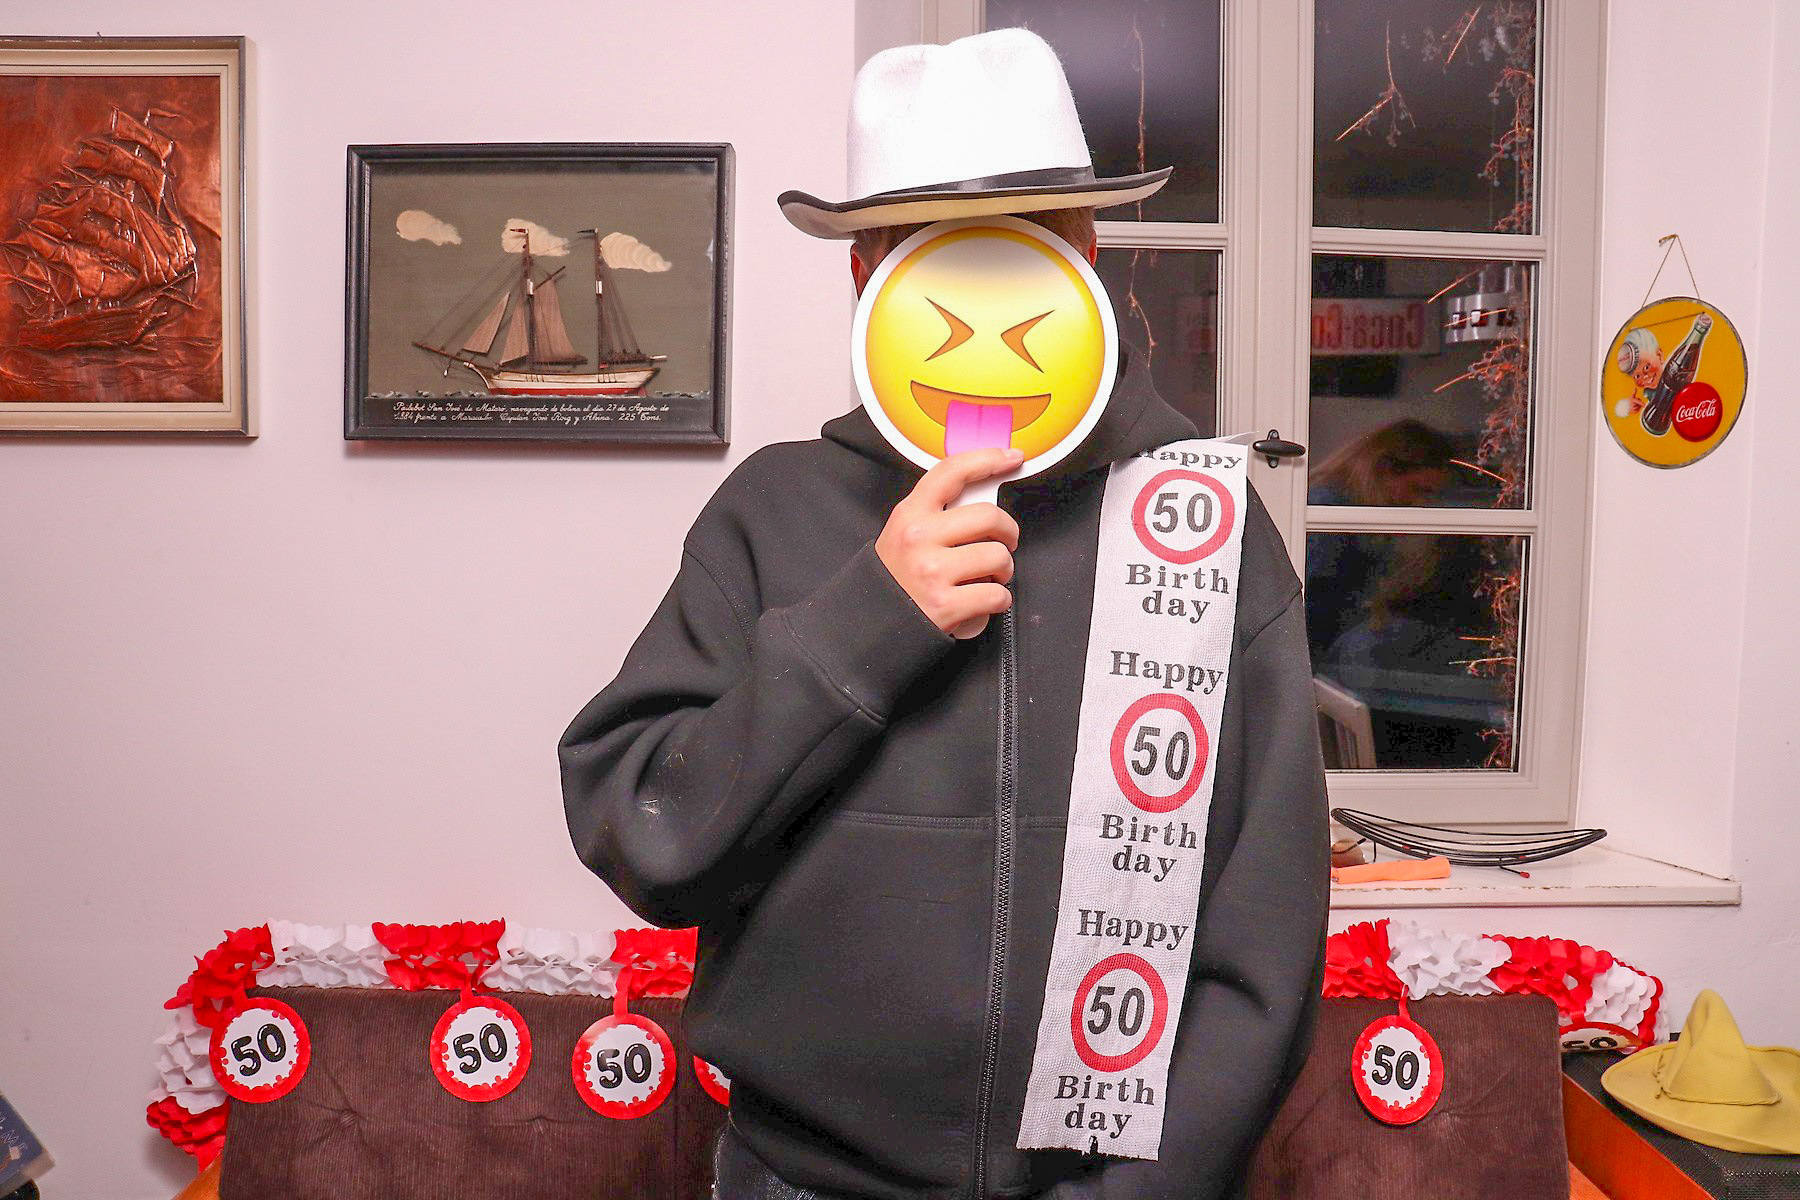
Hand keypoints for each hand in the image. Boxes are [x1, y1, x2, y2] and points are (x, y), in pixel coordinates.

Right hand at [876, 447, 1023, 636]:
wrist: (871, 621)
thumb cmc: (896, 575)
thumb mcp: (904, 531)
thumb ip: (937, 512)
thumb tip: (983, 492)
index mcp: (910, 514)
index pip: (952, 472)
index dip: (988, 459)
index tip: (1011, 457)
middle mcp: (919, 538)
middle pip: (989, 517)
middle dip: (1008, 531)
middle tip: (1004, 542)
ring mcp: (932, 572)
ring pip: (998, 556)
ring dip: (1004, 569)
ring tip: (991, 575)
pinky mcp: (944, 605)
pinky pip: (996, 595)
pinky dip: (999, 600)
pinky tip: (985, 599)